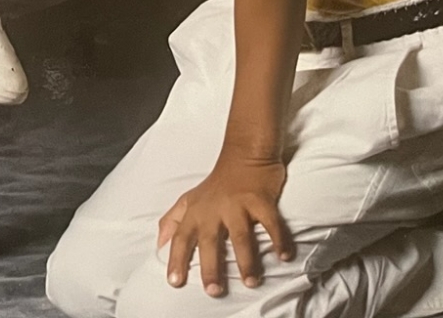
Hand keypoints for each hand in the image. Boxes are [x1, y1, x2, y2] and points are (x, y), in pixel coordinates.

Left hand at [159, 153, 291, 294]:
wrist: (245, 152)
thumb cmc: (217, 183)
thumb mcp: (189, 199)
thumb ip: (173, 220)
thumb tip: (159, 243)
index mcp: (196, 210)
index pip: (181, 237)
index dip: (176, 259)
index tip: (175, 281)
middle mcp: (214, 208)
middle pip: (209, 240)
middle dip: (210, 266)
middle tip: (213, 290)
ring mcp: (238, 203)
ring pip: (240, 235)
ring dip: (246, 260)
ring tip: (251, 281)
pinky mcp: (261, 199)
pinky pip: (271, 223)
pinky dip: (279, 240)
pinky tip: (283, 256)